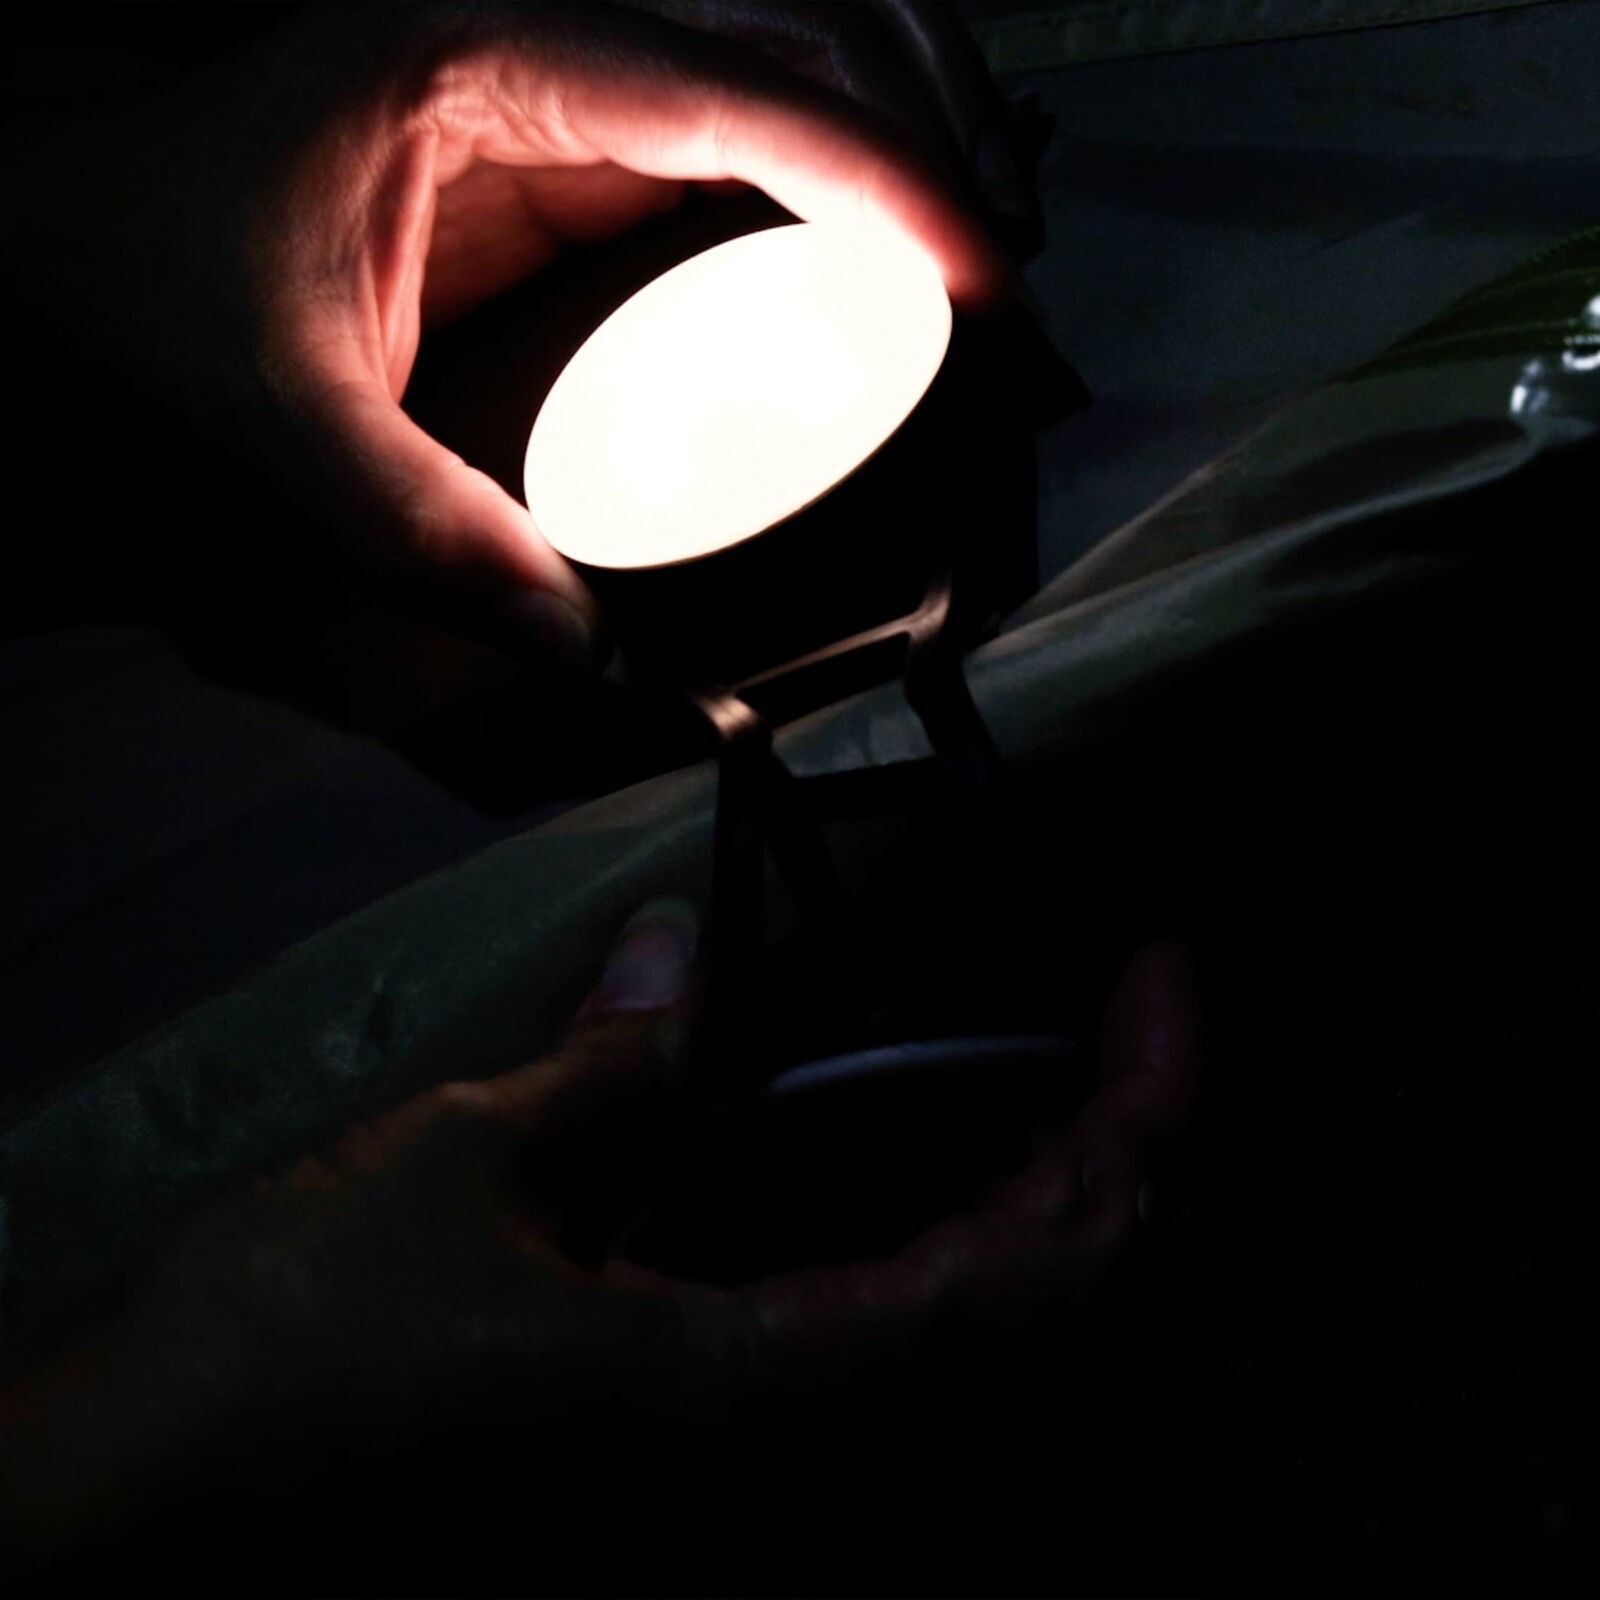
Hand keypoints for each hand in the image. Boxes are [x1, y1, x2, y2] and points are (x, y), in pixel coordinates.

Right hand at [0, 901, 1197, 1575]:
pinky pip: (897, 1381)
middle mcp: (811, 1490)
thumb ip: (610, 1074)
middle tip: (1133, 1017)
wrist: (131, 1582)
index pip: (1062, 1273)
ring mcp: (762, 1508)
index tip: (1169, 977)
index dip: (1152, 1119)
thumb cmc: (290, 1381)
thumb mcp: (456, 1181)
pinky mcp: (700, 1498)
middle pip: (1080, 1333)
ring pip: (1006, 1371)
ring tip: (1064, 1074)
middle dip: (1135, 1157)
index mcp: (781, 1412)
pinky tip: (931, 1178)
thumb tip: (676, 943)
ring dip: (1062, 1210)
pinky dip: (959, 1265)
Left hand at [11, 3, 1032, 664]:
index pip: (738, 84)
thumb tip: (582, 652)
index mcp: (486, 53)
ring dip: (897, 126)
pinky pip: (733, 123)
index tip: (985, 278)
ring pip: (784, 43)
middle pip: (802, 17)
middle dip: (930, 127)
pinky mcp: (559, 128)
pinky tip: (877, 245)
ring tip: (978, 245)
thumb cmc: (131, 269)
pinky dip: (828, 170)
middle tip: (1007, 270)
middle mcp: (544, 28)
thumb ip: (428, 538)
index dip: (885, 173)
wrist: (46, 194)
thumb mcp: (273, 420)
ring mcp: (557, 71)